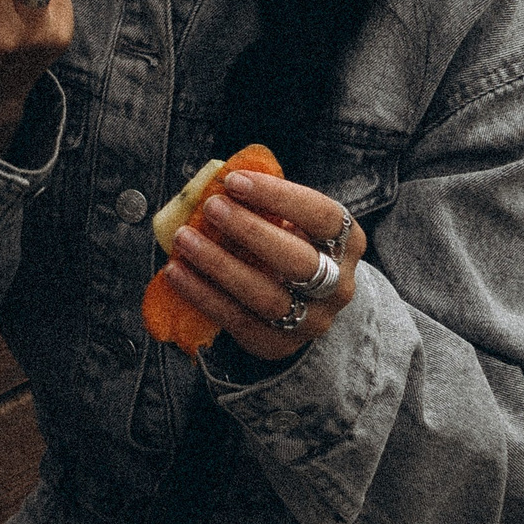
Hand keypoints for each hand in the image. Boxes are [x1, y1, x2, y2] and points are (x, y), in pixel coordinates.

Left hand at [163, 170, 367, 362]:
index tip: (234, 181)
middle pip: (298, 261)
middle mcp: (338, 284)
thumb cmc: (289, 243)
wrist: (306, 302)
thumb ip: (265, 202)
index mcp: (347, 241)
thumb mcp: (290, 220)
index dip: (278, 196)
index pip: (322, 215)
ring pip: (267, 296)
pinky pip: (239, 321)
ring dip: (220, 265)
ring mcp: (313, 319)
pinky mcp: (280, 343)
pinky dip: (203, 295)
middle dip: (250, 231)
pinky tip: (176, 272)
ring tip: (183, 239)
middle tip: (211, 207)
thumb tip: (215, 180)